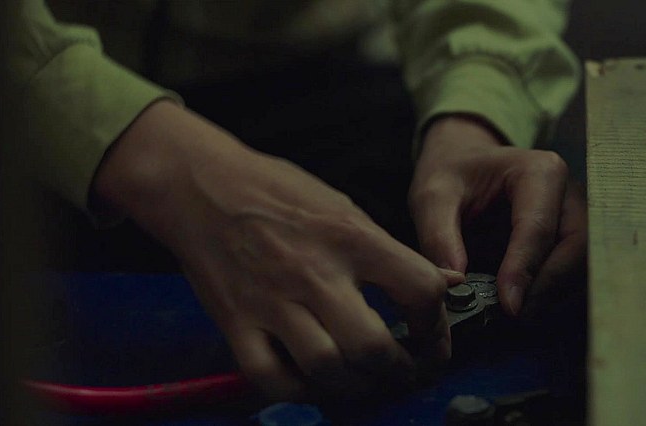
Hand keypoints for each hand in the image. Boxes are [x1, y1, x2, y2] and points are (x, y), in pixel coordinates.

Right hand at [93, 101, 461, 400]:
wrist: (200, 185)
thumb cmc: (276, 190)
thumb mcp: (345, 206)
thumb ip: (393, 251)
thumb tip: (446, 281)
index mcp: (351, 237)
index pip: (420, 290)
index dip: (437, 324)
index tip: (432, 334)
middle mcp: (315, 273)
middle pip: (374, 348)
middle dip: (402, 372)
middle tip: (406, 372)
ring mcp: (272, 302)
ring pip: (327, 371)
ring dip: (358, 388)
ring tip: (367, 381)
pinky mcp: (236, 323)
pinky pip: (272, 379)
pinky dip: (300, 392)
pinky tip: (316, 381)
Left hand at [409, 115, 586, 316]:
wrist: (464, 164)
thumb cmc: (452, 174)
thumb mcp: (432, 196)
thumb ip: (439, 236)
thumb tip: (456, 282)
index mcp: (539, 172)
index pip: (539, 228)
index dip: (525, 270)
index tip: (508, 305)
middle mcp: (568, 194)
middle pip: (576, 249)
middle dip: (547, 288)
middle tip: (513, 316)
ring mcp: (574, 218)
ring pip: (580, 267)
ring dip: (551, 296)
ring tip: (512, 314)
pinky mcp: (570, 240)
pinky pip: (572, 275)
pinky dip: (550, 295)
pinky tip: (521, 307)